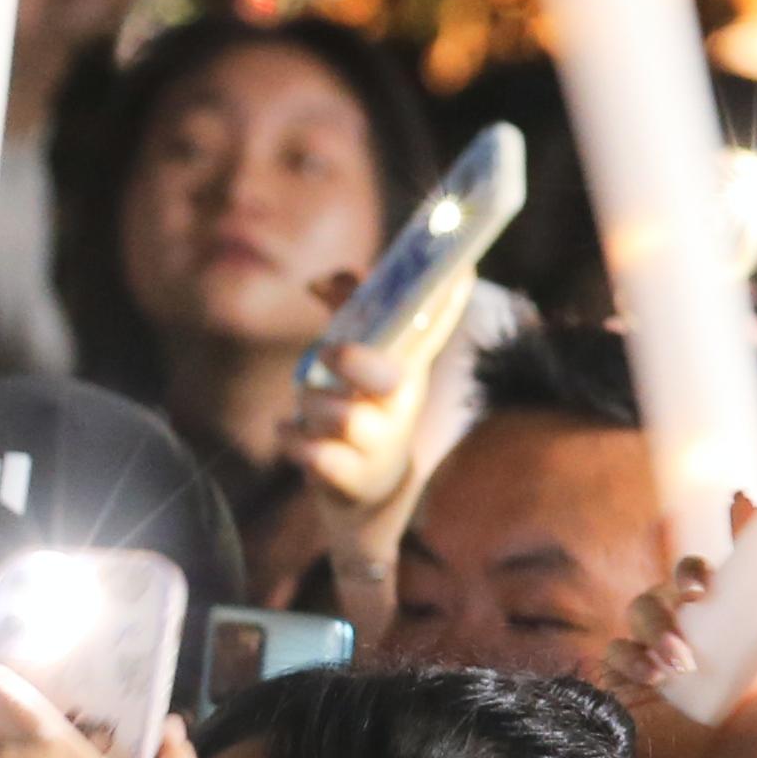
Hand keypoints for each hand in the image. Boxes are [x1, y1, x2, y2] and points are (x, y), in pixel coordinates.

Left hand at [282, 266, 435, 523]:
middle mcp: (402, 405)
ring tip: (309, 413)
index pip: (430, 331)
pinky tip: (292, 437)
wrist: (366, 490)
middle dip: (355, 361)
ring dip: (310, 408)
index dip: (447, 301)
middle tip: (329, 354)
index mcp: (407, 369)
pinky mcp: (355, 477)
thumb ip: (342, 314)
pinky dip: (292, 439)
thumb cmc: (360, 412)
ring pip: (339, 415)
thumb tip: (317, 281)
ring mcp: (382, 444)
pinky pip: (313, 452)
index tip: (464, 267)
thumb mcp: (356, 364)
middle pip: (389, 377)